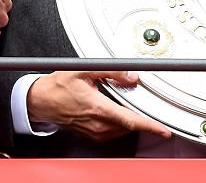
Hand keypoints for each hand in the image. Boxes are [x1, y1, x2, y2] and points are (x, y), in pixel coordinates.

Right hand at [27, 71, 170, 141]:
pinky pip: (113, 131)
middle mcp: (98, 124)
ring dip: (128, 119)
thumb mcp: (83, 70)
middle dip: (140, 116)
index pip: (130, 120)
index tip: (164, 129)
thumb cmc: (58, 87)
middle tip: (138, 101)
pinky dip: (118, 122)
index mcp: (98, 108)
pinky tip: (112, 110)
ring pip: (123, 129)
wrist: (42, 101)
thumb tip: (131, 76)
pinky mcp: (93, 135)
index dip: (150, 125)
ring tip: (120, 102)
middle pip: (130, 124)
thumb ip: (110, 71)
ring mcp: (95, 132)